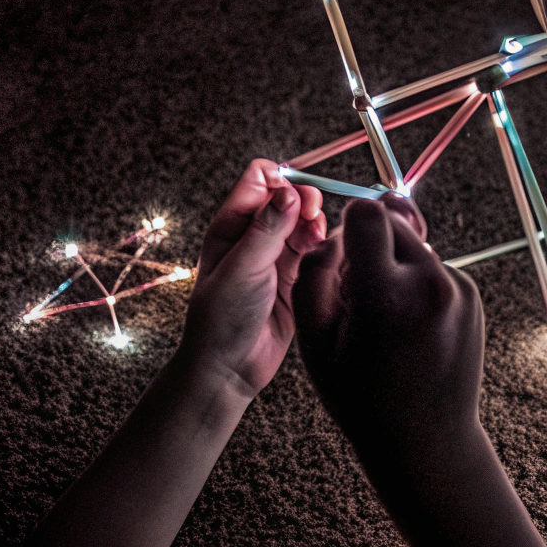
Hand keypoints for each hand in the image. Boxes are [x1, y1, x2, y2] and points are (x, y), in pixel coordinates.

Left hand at [180, 160, 324, 398]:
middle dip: (307, 201)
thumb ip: (267, 229)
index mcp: (232, 224)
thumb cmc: (221, 319)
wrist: (230, 367)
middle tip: (313, 219)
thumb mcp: (242, 269)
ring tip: (319, 240)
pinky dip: (324, 246)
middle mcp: (254, 235)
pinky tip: (326, 254)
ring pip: (305, 222)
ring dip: (317, 224)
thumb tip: (289, 192)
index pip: (260, 178)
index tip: (298, 198)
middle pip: (289, 196)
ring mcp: (275, 256)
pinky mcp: (295, 277)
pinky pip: (315, 249)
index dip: (282, 180)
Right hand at [293, 194, 483, 465]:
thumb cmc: (360, 398)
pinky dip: (416, 285)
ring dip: (394, 266)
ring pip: (413, 244)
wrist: (426, 442)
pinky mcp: (471, 295)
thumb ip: (317, 270)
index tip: (343, 256)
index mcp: (386, 293)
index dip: (348, 226)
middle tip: (358, 300)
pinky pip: (433, 267)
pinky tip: (408, 330)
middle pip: (392, 222)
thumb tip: (340, 228)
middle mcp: (430, 283)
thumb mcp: (313, 340)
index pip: (367, 213)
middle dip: (370, 247)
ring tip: (385, 323)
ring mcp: (458, 289)